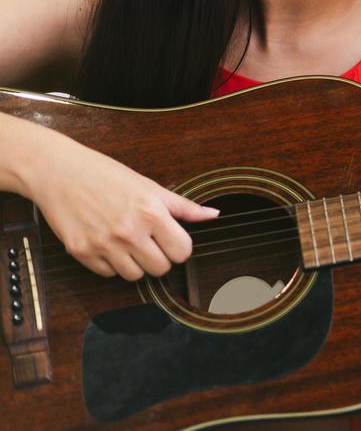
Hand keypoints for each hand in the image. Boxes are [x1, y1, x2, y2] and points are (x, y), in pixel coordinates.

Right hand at [30, 136, 217, 280]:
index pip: (182, 252)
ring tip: (128, 242)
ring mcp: (103, 245)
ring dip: (135, 263)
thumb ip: (184, 207)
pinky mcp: (81, 253)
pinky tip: (107, 244)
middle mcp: (129, 231)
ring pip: (134, 276)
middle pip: (160, 268)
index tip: (171, 239)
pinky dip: (110, 264)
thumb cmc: (106, 175)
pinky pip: (107, 274)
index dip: (179, 247)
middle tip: (149, 241)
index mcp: (151, 213)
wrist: (60, 172)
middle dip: (159, 257)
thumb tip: (213, 215)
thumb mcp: (150, 187)